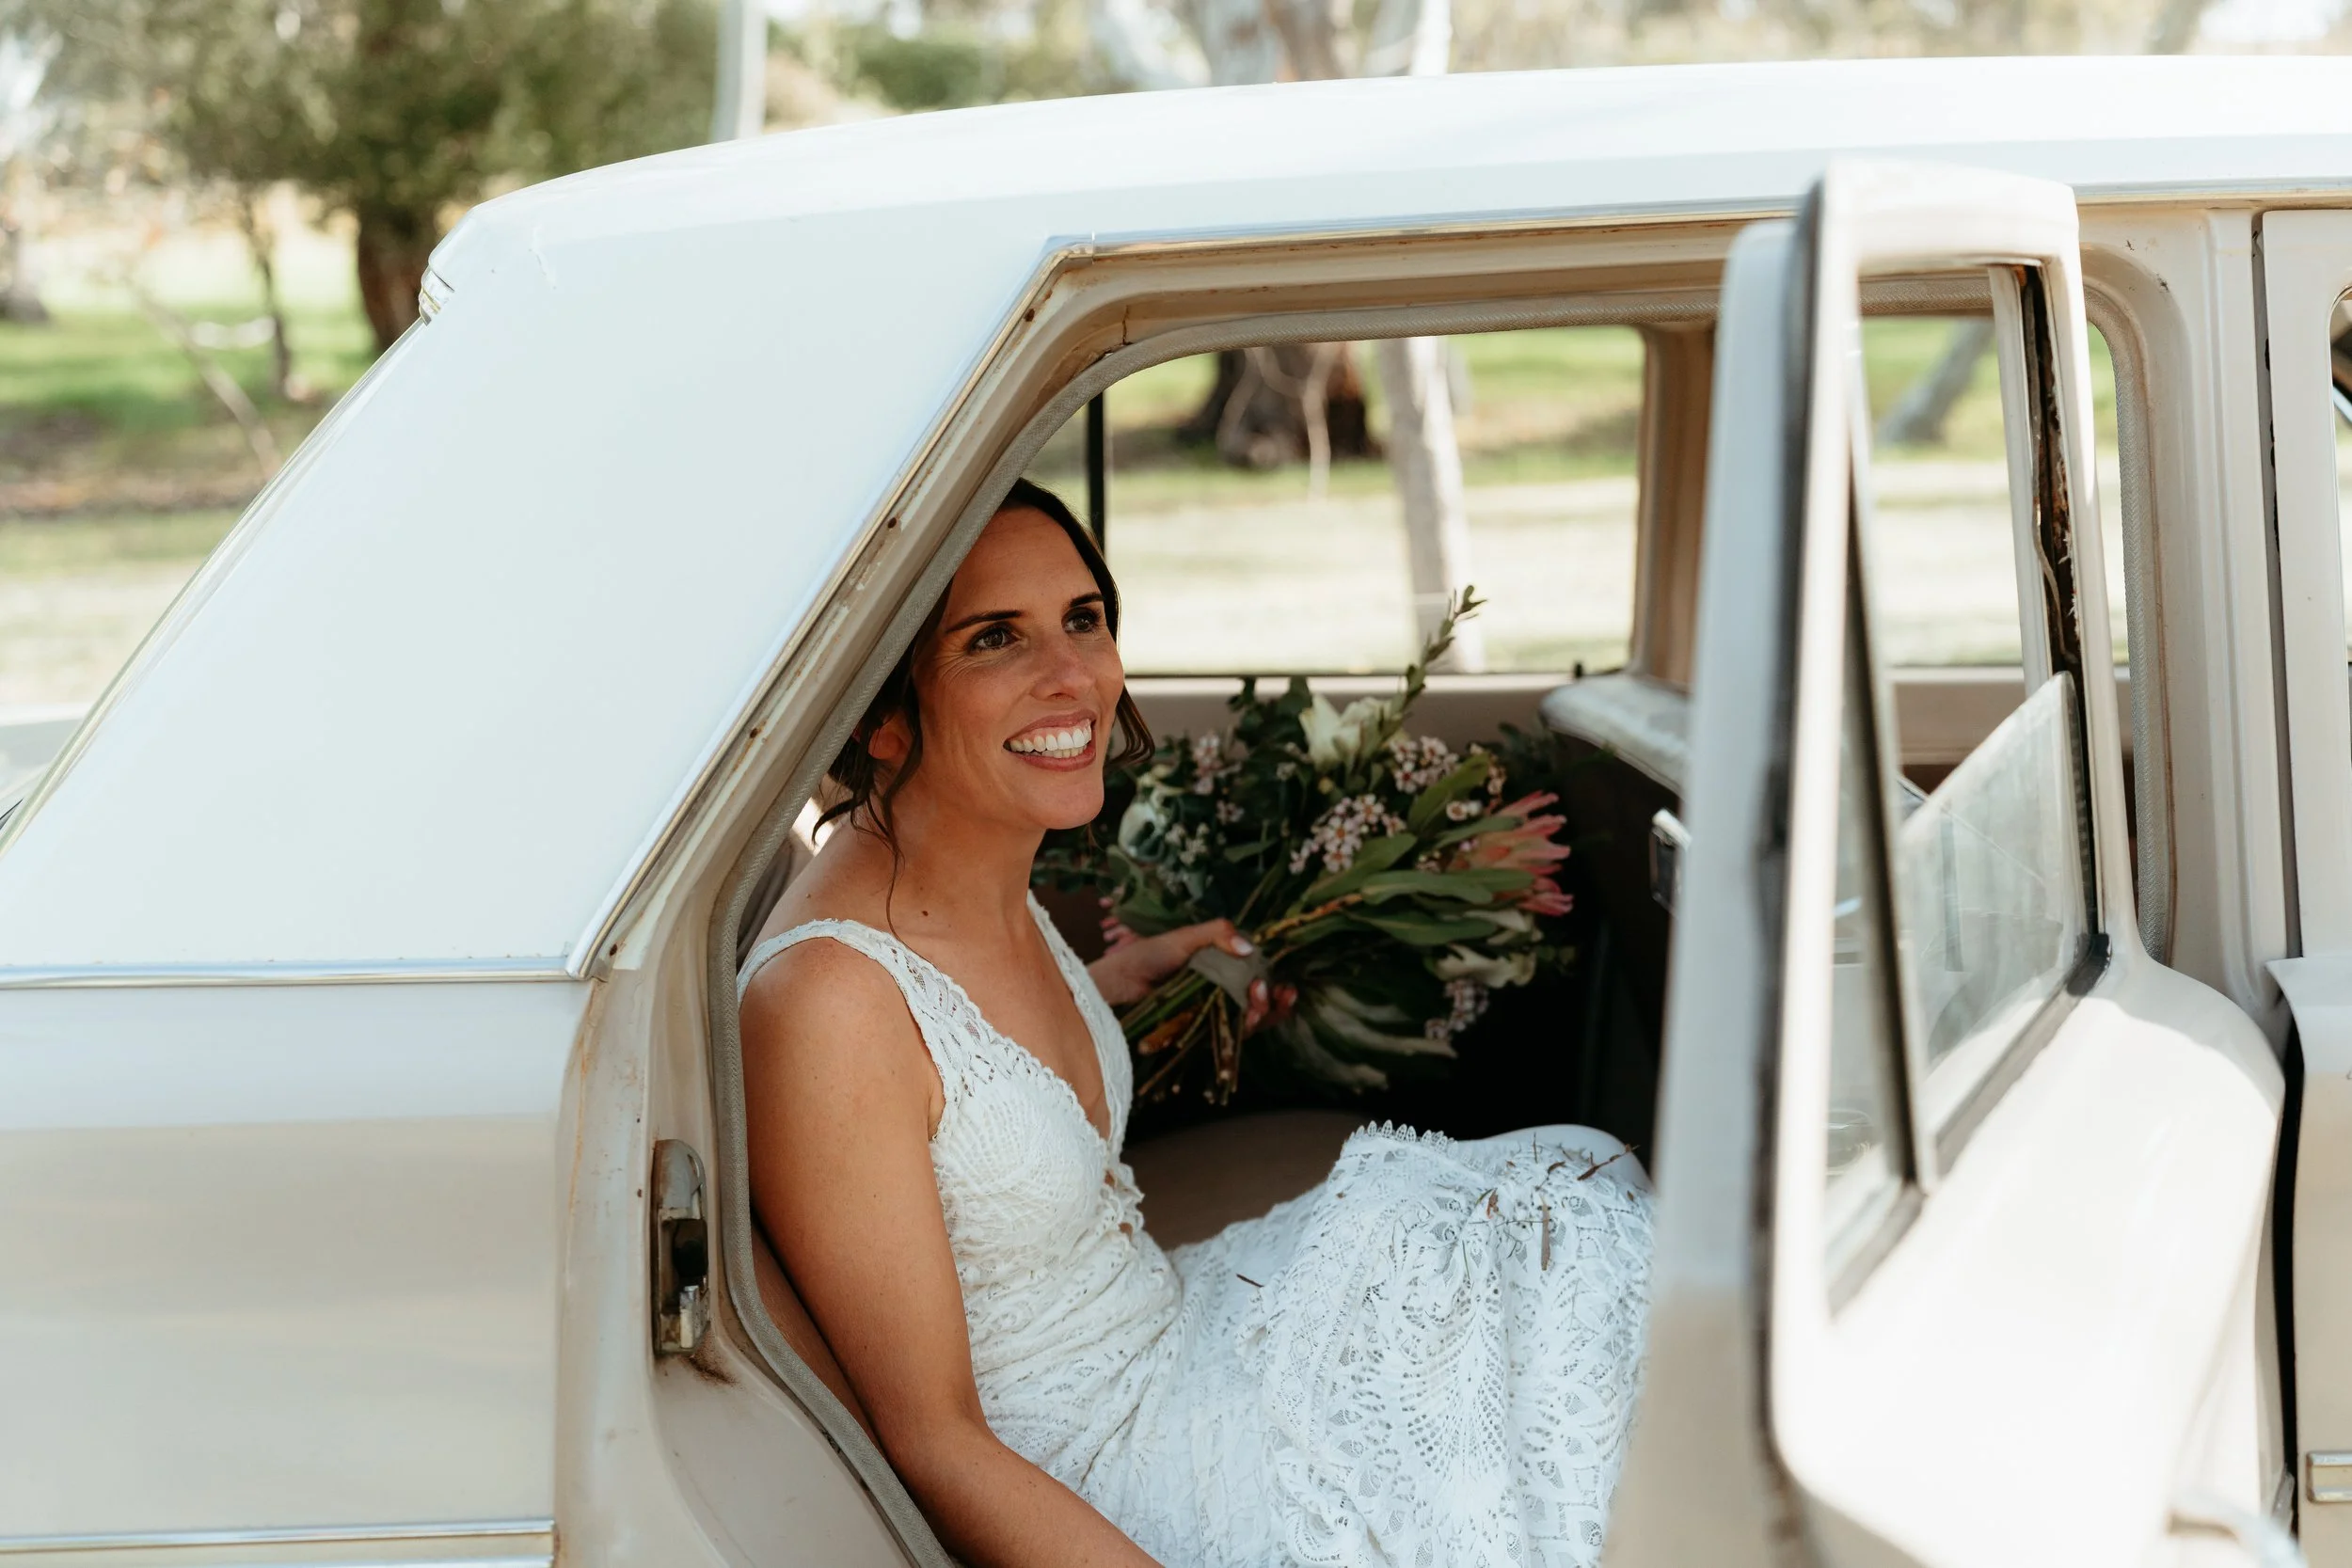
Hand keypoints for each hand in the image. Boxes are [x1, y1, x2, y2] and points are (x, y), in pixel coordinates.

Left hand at [1088, 913, 1289, 1032]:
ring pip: (1249, 1021)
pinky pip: (1228, 1036)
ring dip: (1261, 1014)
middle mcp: (1221, 993)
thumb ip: (1217, 934)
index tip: (1287, 985)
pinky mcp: (1199, 1033)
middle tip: (1263, 991)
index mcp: (1222, 967)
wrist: (1118, 984)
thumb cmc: (1149, 956)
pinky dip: (1243, 1029)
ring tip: (1257, 1002)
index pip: (1258, 977)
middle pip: (1259, 1002)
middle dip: (1272, 1001)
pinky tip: (1249, 1019)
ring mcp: (1211, 1015)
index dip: (1274, 982)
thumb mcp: (1185, 938)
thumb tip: (1250, 947)